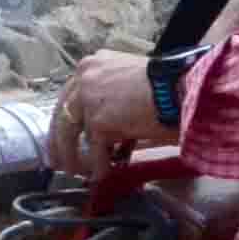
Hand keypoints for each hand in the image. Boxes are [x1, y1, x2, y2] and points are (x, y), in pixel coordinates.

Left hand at [50, 50, 160, 174]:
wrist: (182, 89)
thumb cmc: (170, 85)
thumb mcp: (132, 84)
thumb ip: (111, 100)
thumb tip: (105, 129)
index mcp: (93, 65)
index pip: (69, 95)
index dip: (66, 118)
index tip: (61, 134)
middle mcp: (85, 77)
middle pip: (62, 114)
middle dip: (58, 140)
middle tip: (56, 158)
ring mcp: (88, 99)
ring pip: (70, 133)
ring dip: (73, 157)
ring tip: (74, 172)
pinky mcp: (98, 121)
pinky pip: (94, 149)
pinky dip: (97, 165)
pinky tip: (100, 175)